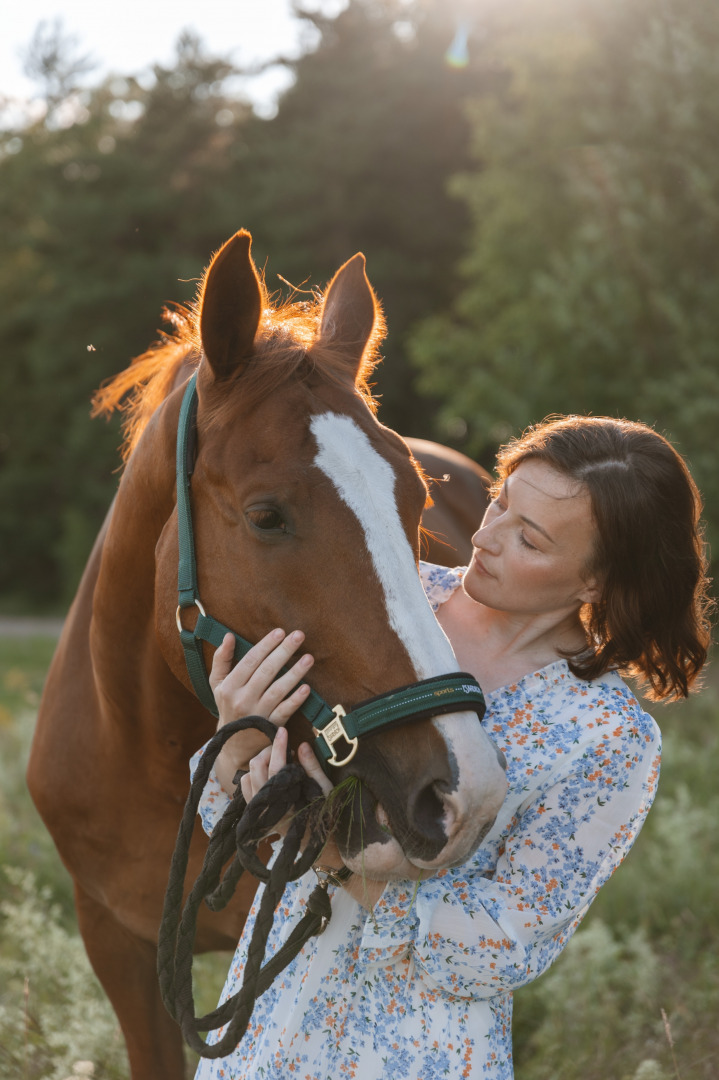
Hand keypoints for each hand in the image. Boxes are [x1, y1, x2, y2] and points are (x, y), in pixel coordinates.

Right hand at [210, 629, 314, 792]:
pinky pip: (285, 711)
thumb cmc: (227, 707)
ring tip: (309, 658)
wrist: (232, 746)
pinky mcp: (270, 727)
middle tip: (299, 636)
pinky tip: (307, 688)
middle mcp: (242, 699)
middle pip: (266, 671)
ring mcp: (257, 714)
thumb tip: (228, 636)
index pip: (250, 660)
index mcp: (229, 687)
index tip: (280, 632)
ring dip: (295, 673)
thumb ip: (221, 660)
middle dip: (284, 651)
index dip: (266, 645)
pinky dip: (296, 700)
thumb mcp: (217, 685)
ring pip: (278, 690)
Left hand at [240, 726, 332, 835]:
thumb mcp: (324, 790)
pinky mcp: (254, 812)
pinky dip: (253, 775)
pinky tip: (268, 773)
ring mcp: (258, 810)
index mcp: (286, 801)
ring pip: (247, 775)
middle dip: (269, 751)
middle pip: (257, 767)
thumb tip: (302, 744)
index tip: (283, 731)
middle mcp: (268, 806)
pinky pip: (245, 786)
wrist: (314, 840)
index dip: (279, 745)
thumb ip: (312, 767)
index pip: (277, 767)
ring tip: (276, 761)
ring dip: (260, 763)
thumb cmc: (323, 814)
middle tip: (284, 748)